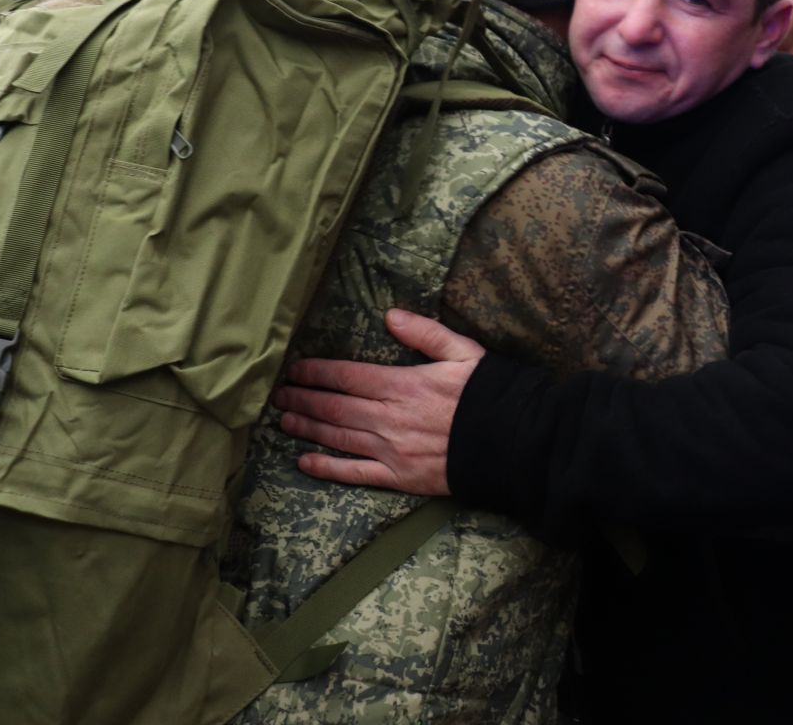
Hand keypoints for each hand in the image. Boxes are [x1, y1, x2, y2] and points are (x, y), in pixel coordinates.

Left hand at [274, 309, 484, 495]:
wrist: (513, 442)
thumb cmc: (489, 394)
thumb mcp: (465, 351)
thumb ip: (426, 333)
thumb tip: (390, 316)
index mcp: (403, 385)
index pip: (347, 376)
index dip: (317, 372)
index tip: (295, 369)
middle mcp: (389, 418)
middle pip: (335, 407)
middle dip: (304, 400)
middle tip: (278, 396)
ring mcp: (391, 450)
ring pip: (338, 437)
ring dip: (308, 428)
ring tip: (285, 421)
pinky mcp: (399, 477)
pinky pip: (355, 473)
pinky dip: (327, 468)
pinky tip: (305, 462)